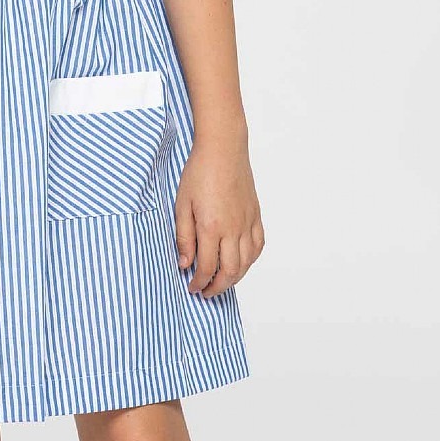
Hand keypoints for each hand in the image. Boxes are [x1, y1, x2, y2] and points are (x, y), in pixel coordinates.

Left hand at [174, 137, 264, 297]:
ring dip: (234, 278)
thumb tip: (184, 263)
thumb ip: (183, 236)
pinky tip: (240, 263)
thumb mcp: (181, 204)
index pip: (207, 267)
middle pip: (230, 272)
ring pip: (246, 263)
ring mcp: (247, 223)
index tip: (191, 287)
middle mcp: (233, 229)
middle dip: (217, 287)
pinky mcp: (256, 216)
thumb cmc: (199, 172)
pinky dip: (249, 261)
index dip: (199, 282)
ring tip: (221, 282)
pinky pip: (258, 246)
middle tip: (205, 292)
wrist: (223, 149)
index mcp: (211, 226)